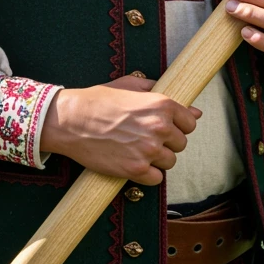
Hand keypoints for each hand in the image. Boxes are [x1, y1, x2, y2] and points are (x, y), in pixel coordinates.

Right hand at [40, 75, 201, 184]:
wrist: (71, 120)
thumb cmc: (99, 100)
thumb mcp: (130, 85)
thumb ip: (161, 94)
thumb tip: (193, 109)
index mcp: (161, 105)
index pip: (190, 123)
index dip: (179, 125)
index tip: (167, 127)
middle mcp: (159, 127)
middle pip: (181, 144)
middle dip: (167, 142)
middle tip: (146, 137)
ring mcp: (148, 150)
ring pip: (170, 162)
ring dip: (158, 159)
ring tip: (138, 149)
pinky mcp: (135, 169)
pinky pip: (156, 178)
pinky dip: (148, 174)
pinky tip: (134, 162)